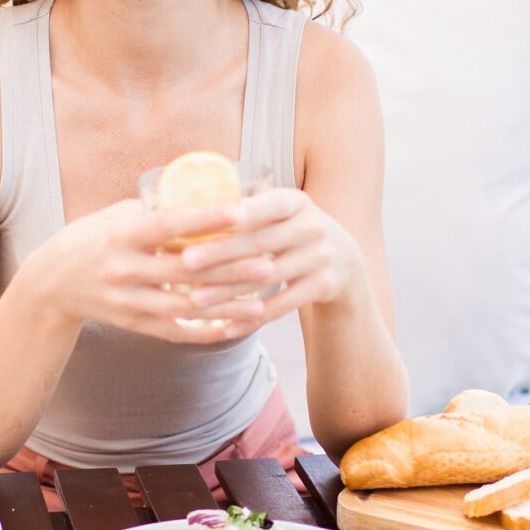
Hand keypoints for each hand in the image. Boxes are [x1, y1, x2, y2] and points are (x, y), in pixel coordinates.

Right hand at [26, 198, 275, 342]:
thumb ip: (155, 210)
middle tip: (268, 261)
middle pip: (184, 271)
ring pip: (185, 307)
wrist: (50, 284)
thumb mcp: (115, 217)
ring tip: (260, 299)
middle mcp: (123, 270)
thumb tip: (205, 195)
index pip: (168, 224)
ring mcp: (128, 301)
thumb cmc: (90, 240)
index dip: (206, 218)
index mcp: (120, 235)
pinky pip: (176, 332)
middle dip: (229, 267)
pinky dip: (207, 331)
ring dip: (225, 304)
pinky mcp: (133, 325)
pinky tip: (236, 325)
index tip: (242, 211)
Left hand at [178, 189, 366, 324]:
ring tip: (194, 299)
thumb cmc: (291, 230)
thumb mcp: (281, 211)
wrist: (344, 258)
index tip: (221, 215)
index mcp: (296, 202)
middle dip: (221, 252)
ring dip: (229, 290)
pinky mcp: (323, 287)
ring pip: (268, 277)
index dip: (250, 209)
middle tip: (185, 262)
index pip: (273, 203)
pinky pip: (282, 306)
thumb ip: (247, 206)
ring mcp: (321, 258)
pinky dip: (252, 318)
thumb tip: (187, 203)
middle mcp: (313, 227)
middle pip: (262, 242)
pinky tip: (224, 327)